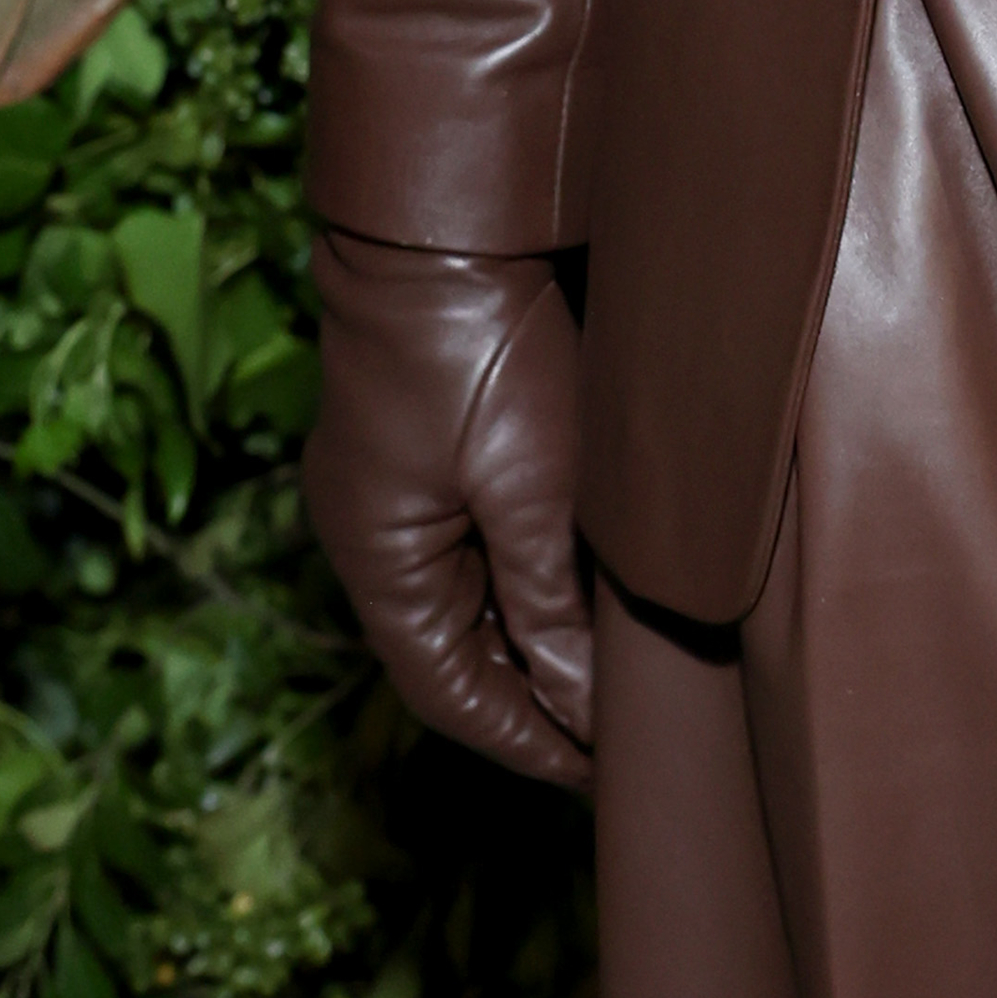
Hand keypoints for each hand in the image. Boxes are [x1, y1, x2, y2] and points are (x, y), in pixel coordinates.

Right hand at [303, 229, 595, 789]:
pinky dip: (526, 579)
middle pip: (457, 652)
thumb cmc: (480, 348)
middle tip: (620, 736)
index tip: (600, 777)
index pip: (452, 694)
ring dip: (534, 637)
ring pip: (470, 598)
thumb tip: (577, 710)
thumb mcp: (530, 489)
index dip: (527, 741)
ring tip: (615, 672)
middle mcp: (375, 535)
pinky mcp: (428, 446)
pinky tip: (583, 583)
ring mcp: (396, 489)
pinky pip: (475, 544)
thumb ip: (549, 605)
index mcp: (381, 561)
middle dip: (534, 699)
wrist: (446, 220)